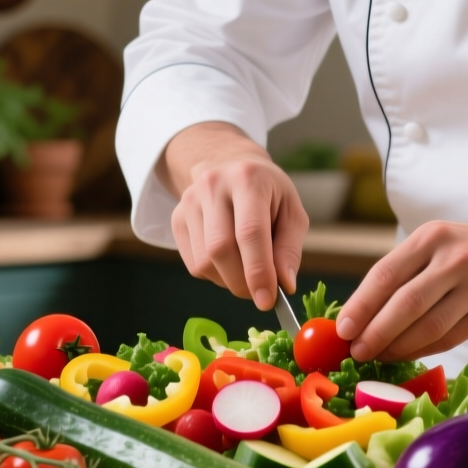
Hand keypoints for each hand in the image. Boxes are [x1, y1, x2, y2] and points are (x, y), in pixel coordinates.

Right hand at [158, 122, 307, 309]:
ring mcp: (189, 202)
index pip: (250, 232)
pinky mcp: (176, 219)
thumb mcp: (291, 212)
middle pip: (221, 249)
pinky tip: (229, 263)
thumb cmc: (268, 193)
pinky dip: (215, 276)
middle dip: (243, 283)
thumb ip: (289, 249)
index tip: (268, 301)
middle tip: (260, 295)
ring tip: (247, 273)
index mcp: (248, 179)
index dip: (258, 271)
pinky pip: (194, 265)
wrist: (229, 166)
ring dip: (229, 282)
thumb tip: (284, 285)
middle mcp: (213, 186)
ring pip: (205, 262)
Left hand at [335, 220, 467, 361]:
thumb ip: (402, 274)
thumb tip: (357, 315)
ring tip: (378, 356)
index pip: (386, 274)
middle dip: (375, 333)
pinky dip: (423, 350)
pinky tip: (407, 354)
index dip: (360, 305)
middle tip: (356, 352)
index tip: (342, 329)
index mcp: (431, 237)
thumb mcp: (436, 247)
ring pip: (428, 327)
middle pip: (405, 304)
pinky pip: (449, 338)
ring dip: (397, 347)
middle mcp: (455, 257)